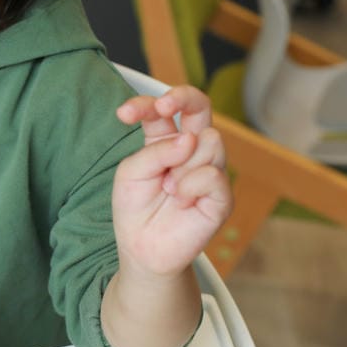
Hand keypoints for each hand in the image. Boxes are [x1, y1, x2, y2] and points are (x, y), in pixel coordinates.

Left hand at [111, 86, 231, 277]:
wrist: (143, 249)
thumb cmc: (135, 208)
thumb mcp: (130, 173)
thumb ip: (154, 152)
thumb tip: (190, 139)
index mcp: (165, 139)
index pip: (164, 110)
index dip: (146, 103)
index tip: (124, 114)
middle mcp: (192, 149)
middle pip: (201, 106)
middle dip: (183, 97)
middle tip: (163, 108)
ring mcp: (210, 169)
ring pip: (210, 140)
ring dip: (181, 164)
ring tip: (168, 189)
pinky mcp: (222, 196)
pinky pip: (213, 174)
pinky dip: (190, 185)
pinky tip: (180, 201)